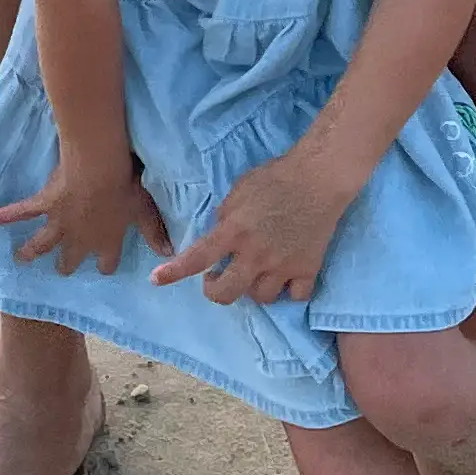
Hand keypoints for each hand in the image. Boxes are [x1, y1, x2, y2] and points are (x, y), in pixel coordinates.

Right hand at [0, 148, 171, 277]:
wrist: (99, 169)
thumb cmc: (126, 189)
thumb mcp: (146, 212)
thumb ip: (155, 234)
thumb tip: (170, 254)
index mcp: (106, 244)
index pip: (106, 263)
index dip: (106, 263)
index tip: (105, 265)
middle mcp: (79, 240)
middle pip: (69, 259)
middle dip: (65, 265)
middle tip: (60, 269)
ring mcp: (59, 223)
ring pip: (41, 243)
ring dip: (29, 251)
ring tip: (19, 258)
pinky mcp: (44, 204)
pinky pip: (22, 211)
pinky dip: (7, 216)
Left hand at [147, 141, 356, 307]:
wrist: (319, 178)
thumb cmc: (276, 177)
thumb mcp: (239, 190)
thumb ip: (225, 215)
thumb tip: (216, 234)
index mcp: (234, 230)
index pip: (198, 257)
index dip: (174, 272)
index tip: (156, 280)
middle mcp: (256, 254)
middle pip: (227, 293)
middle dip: (215, 291)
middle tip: (216, 279)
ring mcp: (283, 265)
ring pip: (260, 298)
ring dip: (252, 288)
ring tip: (254, 273)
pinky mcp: (308, 269)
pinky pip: (294, 297)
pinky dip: (288, 291)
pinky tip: (285, 279)